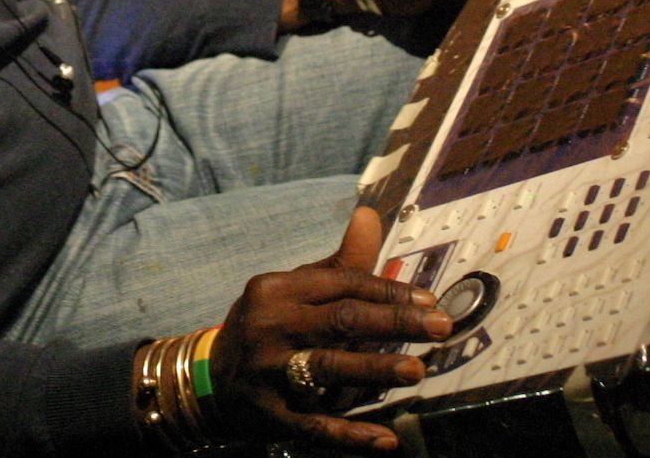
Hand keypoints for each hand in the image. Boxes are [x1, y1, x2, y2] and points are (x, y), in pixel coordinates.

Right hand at [210, 207, 450, 452]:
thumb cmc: (269, 326)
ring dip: (374, 369)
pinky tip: (385, 440)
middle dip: (394, 322)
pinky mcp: (268, 414)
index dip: (388, 292)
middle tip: (440, 327)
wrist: (209, 379)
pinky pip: (314, 426)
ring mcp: (266, 372)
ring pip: (327, 367)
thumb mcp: (293, 289)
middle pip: (340, 320)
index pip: (341, 284)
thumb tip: (369, 214)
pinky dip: (350, 435)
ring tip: (416, 371)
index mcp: (276, 289)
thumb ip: (339, 262)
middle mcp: (270, 326)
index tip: (429, 301)